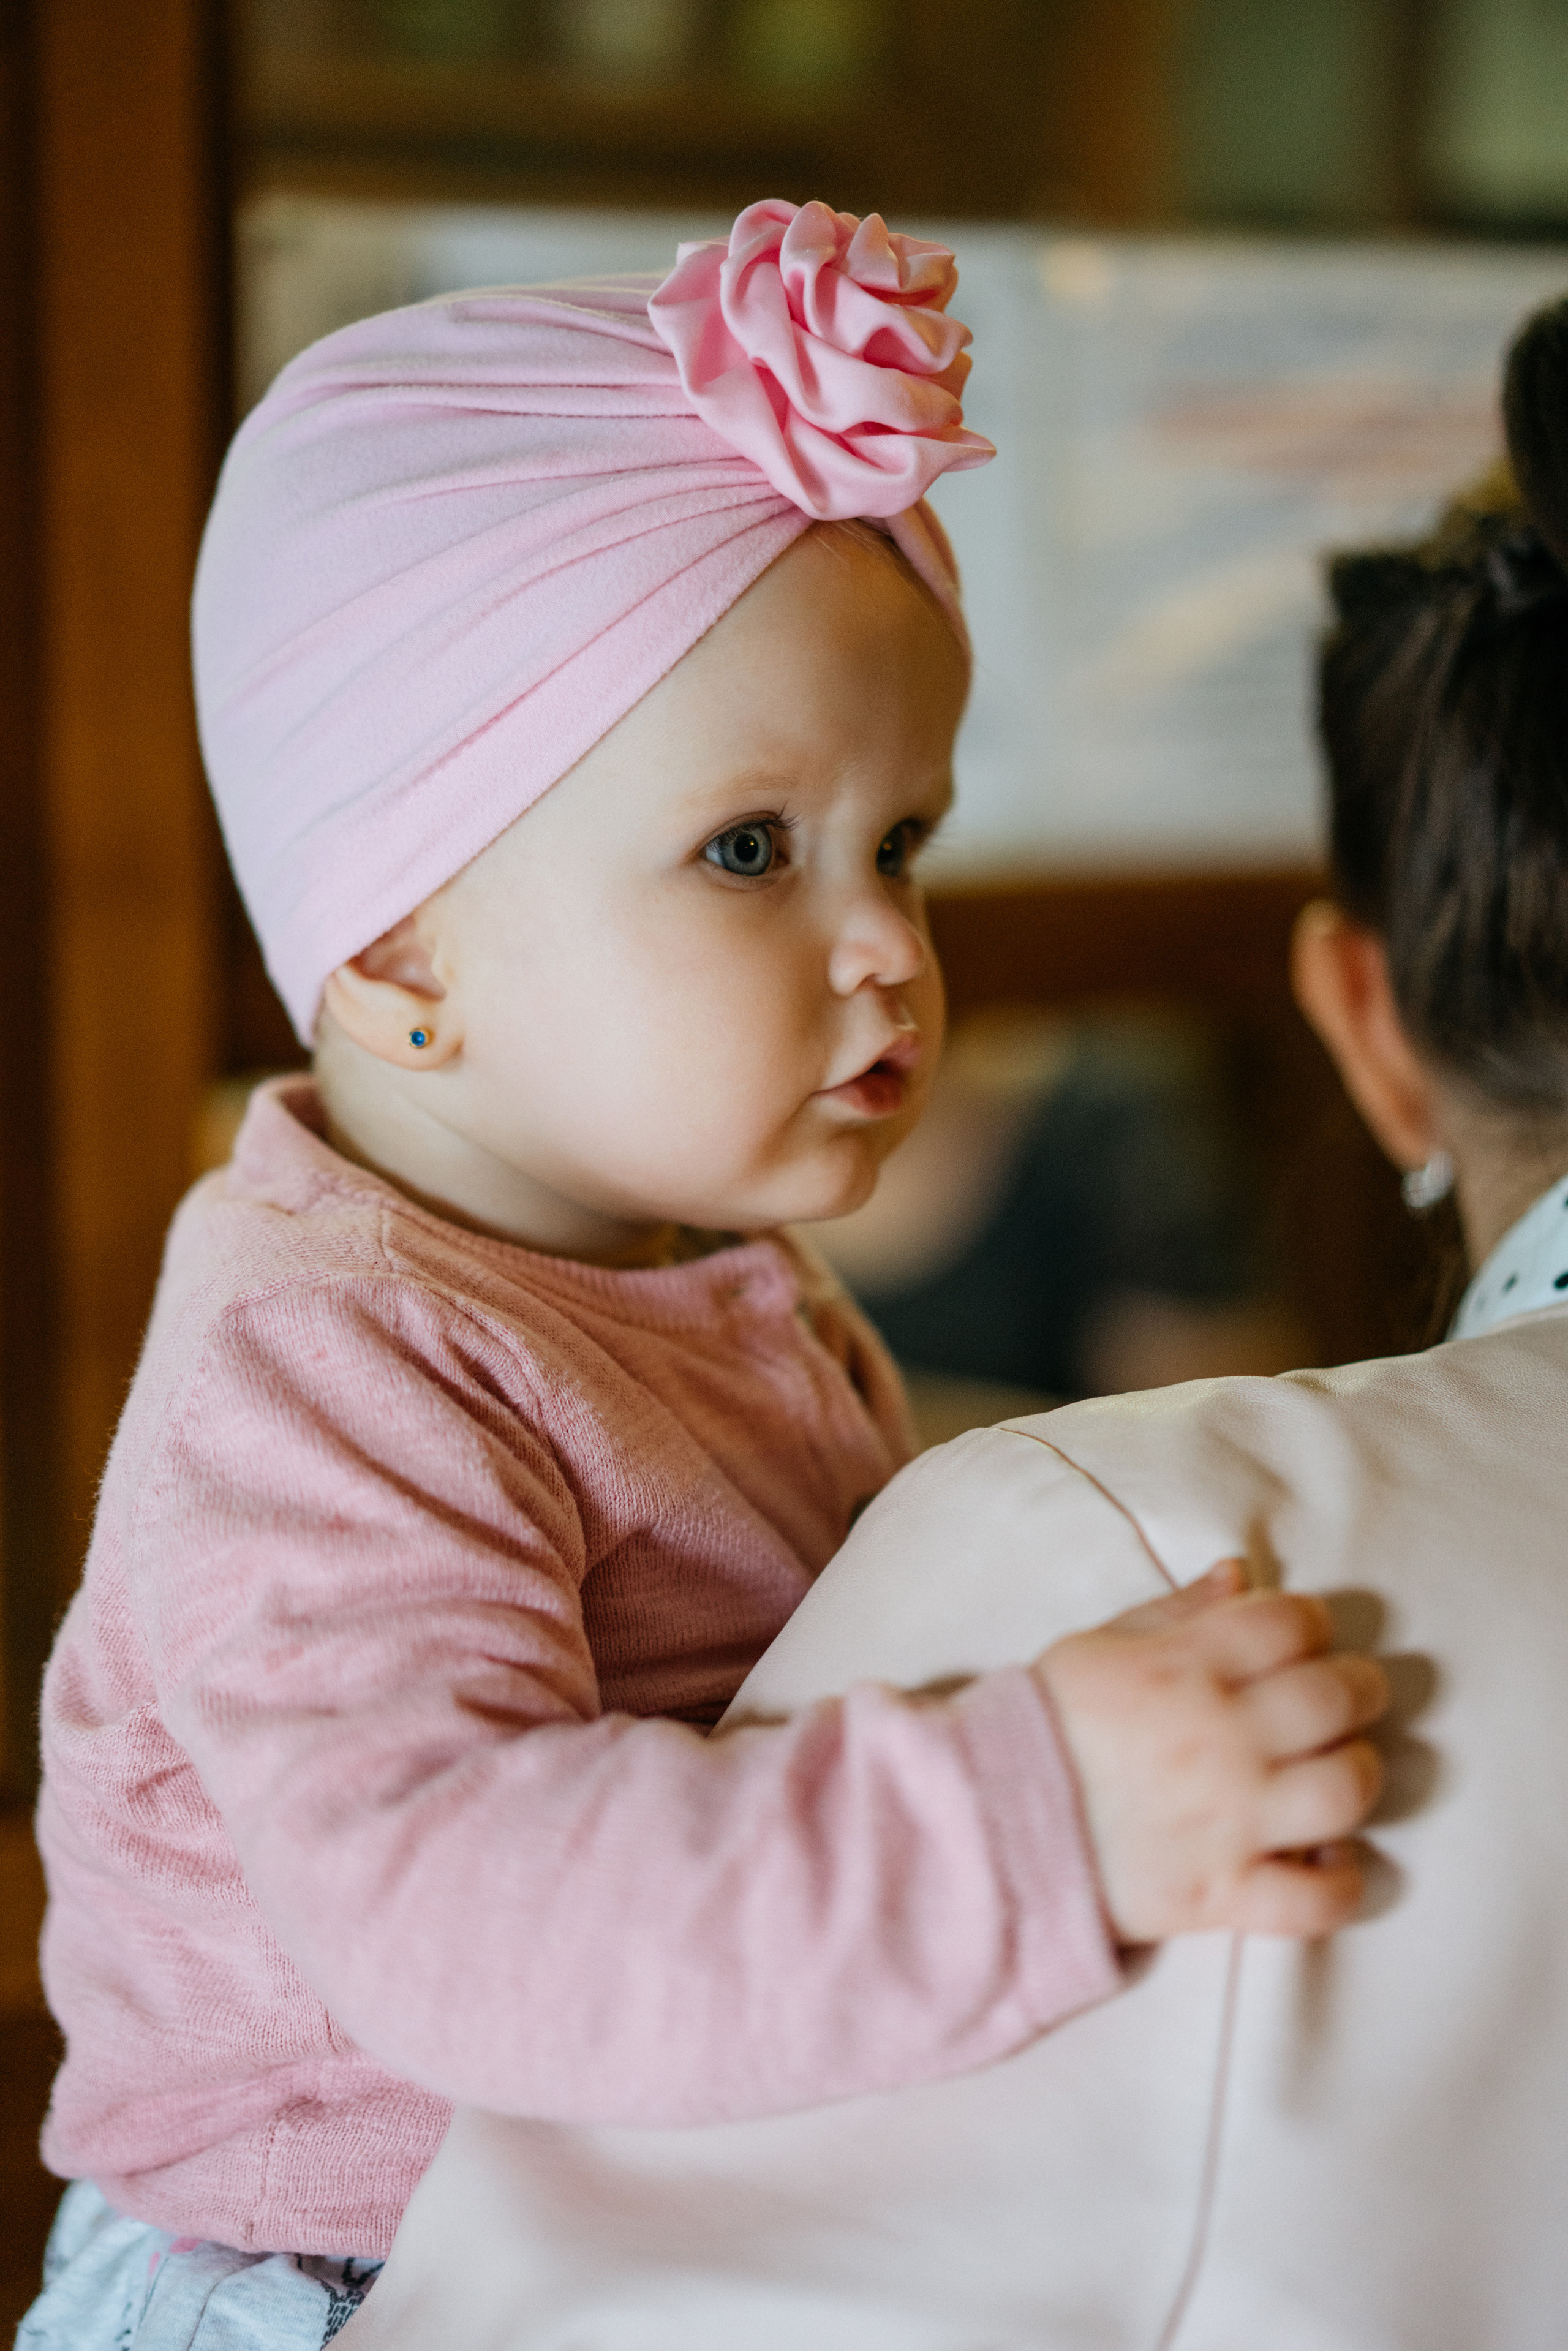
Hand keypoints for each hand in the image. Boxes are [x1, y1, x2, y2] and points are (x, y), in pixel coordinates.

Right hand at [1033, 1561, 1387, 1944]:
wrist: (986, 1823)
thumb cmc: (1046, 1725)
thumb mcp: (1099, 1645)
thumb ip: (1175, 1611)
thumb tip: (1239, 1574)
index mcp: (1184, 1666)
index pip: (1292, 1621)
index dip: (1311, 1621)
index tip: (1303, 1636)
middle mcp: (1220, 1737)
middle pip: (1338, 1697)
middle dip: (1357, 1688)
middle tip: (1344, 1696)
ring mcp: (1228, 1821)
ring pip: (1347, 1790)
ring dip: (1357, 1775)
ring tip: (1337, 1771)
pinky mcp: (1222, 1895)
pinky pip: (1319, 1901)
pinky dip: (1341, 1884)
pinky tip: (1325, 1859)